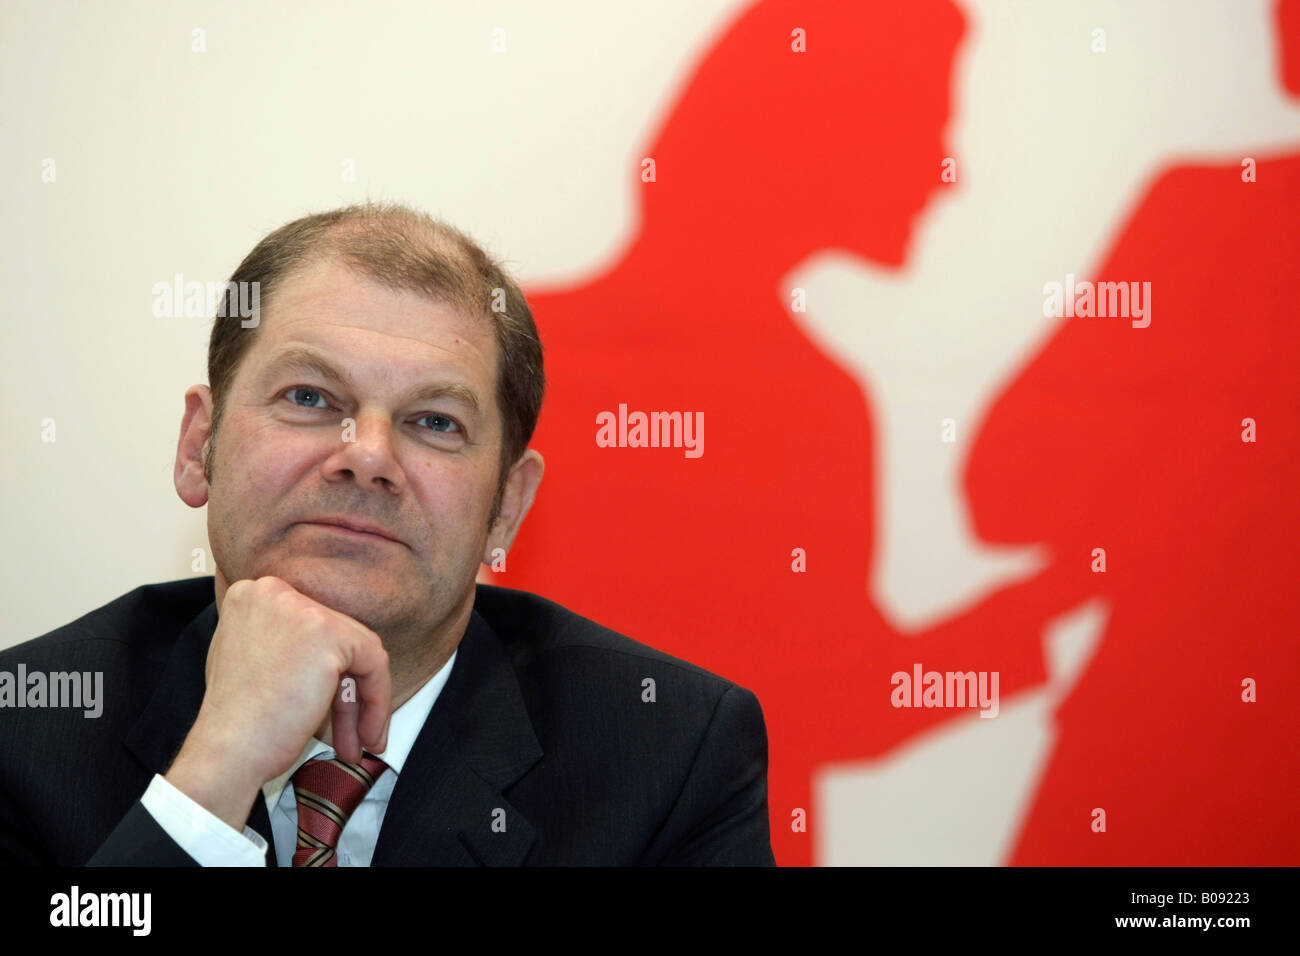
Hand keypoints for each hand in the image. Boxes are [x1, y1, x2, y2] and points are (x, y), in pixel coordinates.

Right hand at [164, 575, 391, 830]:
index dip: (327, 669)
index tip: (330, 701)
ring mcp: (300, 608)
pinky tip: (367, 734)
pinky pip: (373, 664)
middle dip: (345, 690)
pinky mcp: (327, 632)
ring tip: (359, 740)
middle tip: (350, 730)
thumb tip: (326, 650)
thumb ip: (282, 641)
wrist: (227, 751)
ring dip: (361, 702)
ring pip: (358, 649)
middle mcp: (273, 590)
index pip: (311, 624)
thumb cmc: (237, 720)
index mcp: (252, 594)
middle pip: (335, 637)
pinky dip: (376, 701)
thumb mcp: (250, 660)